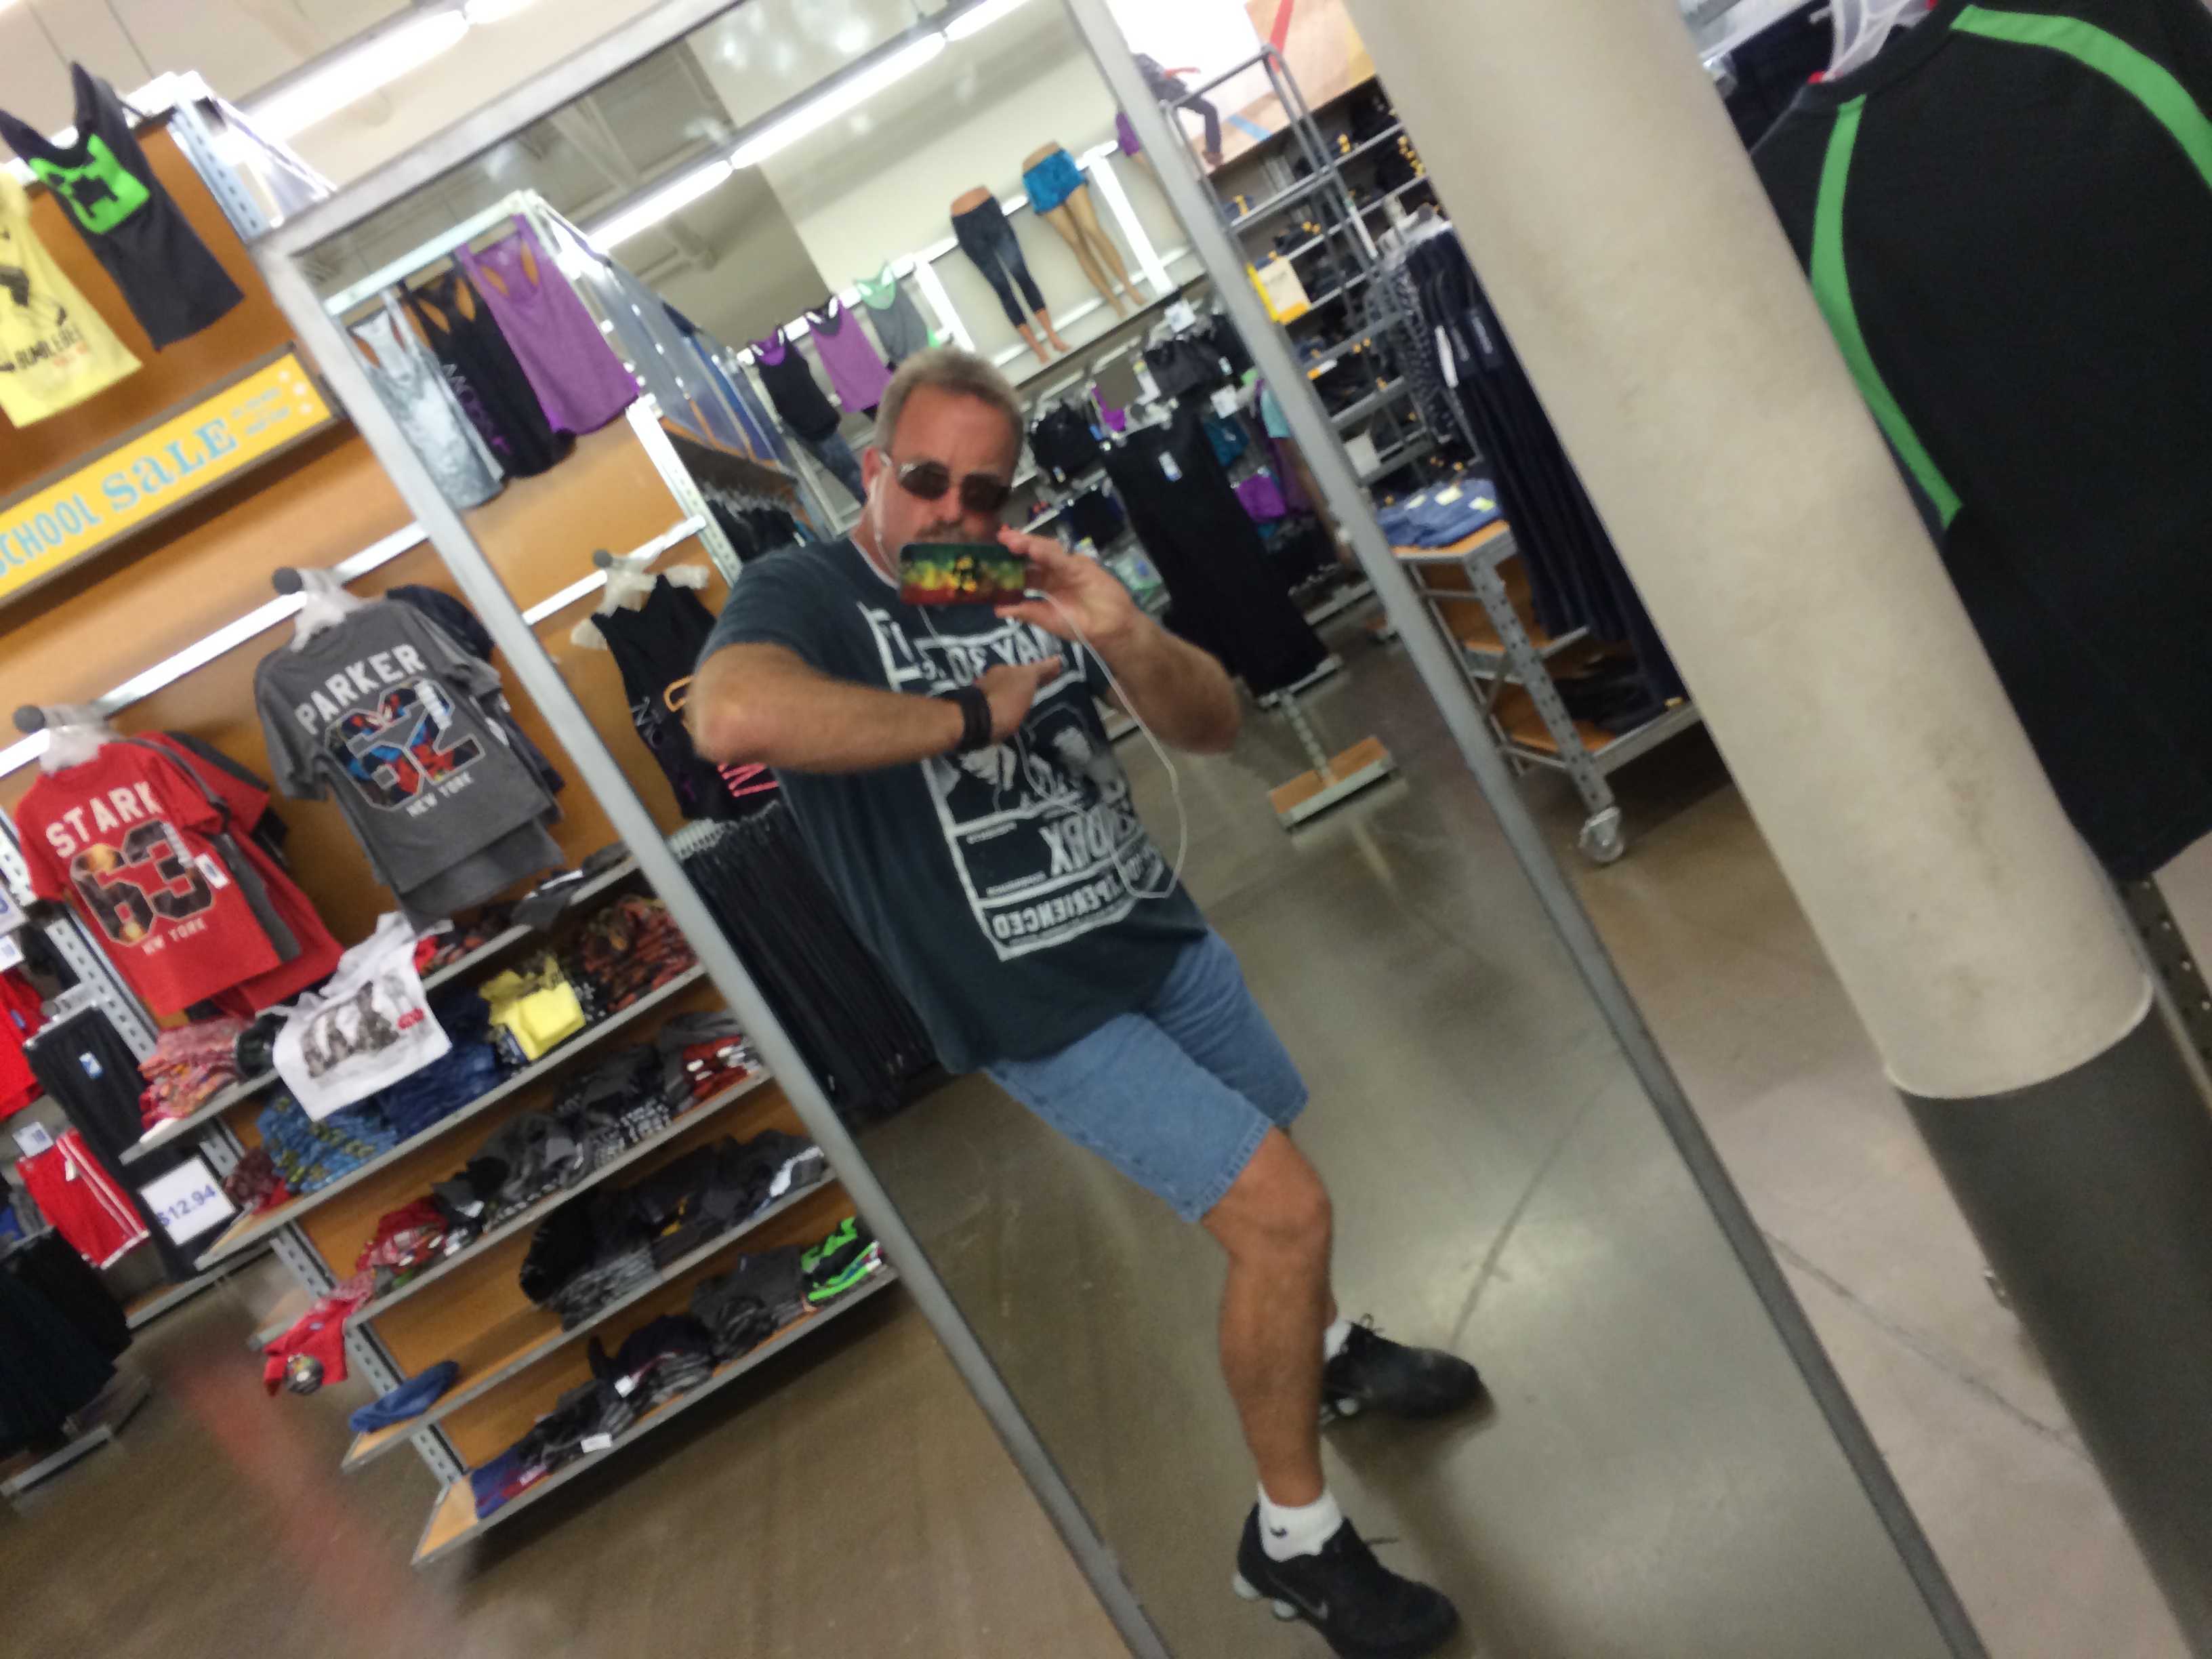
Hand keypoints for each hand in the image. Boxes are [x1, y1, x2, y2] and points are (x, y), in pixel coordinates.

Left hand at [977, 656, 1063, 741]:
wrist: (974, 722)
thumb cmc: (1006, 700)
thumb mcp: (1028, 682)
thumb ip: (1041, 670)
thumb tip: (1057, 658)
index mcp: (1006, 669)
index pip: (1028, 667)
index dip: (1042, 671)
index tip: (1052, 675)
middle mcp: (993, 676)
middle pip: (1014, 677)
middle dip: (1025, 682)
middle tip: (1038, 689)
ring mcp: (982, 692)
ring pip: (1003, 689)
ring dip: (1012, 693)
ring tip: (1024, 703)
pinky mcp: (977, 710)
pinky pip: (996, 704)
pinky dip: (1003, 705)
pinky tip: (1007, 713)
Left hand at [994, 527, 1141, 654]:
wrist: (1110, 631)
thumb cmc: (1080, 626)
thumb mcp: (1046, 619)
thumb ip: (1025, 612)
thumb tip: (997, 610)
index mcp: (1046, 583)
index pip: (1024, 569)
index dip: (1009, 563)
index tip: (991, 558)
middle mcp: (1055, 571)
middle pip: (1033, 554)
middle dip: (1017, 545)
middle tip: (1000, 538)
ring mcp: (1069, 566)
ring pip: (1047, 551)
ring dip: (1029, 544)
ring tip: (1011, 540)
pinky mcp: (1083, 566)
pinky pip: (1062, 559)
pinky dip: (1048, 554)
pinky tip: (1033, 549)